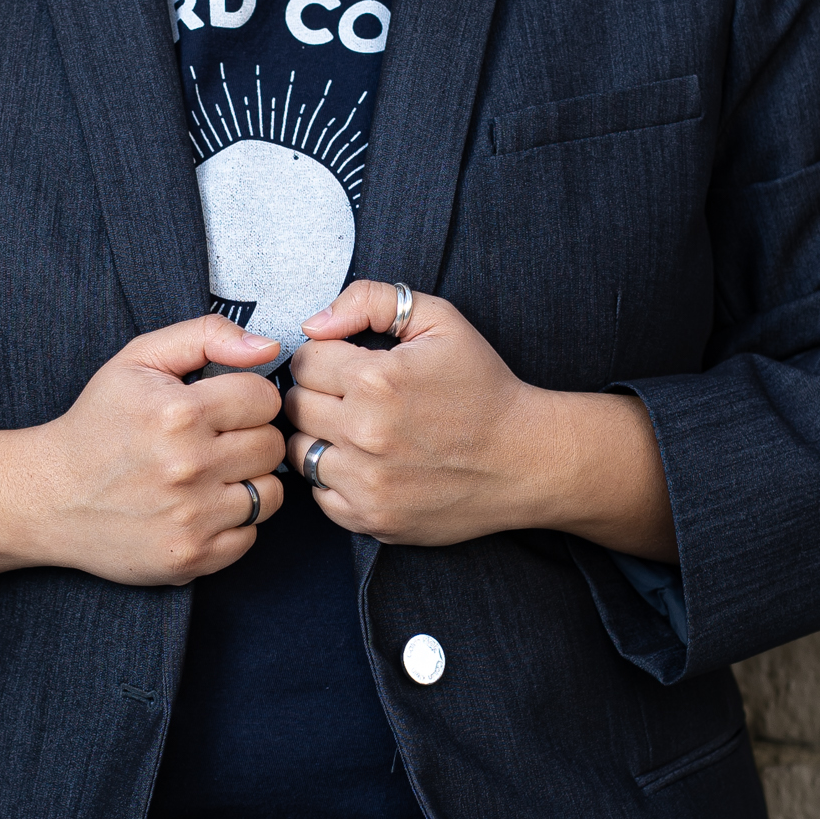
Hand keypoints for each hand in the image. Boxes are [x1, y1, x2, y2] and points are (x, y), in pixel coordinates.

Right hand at [32, 312, 286, 583]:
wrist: (49, 496)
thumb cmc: (98, 423)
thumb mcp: (139, 359)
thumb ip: (207, 335)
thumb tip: (269, 348)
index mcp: (179, 412)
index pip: (265, 398)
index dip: (247, 399)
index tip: (223, 407)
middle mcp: (188, 466)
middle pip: (272, 446)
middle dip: (250, 438)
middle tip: (215, 442)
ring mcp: (191, 517)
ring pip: (268, 494)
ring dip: (247, 482)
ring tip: (211, 476)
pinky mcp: (190, 556)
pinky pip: (250, 536)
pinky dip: (232, 524)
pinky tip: (200, 509)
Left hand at [282, 280, 677, 559]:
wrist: (525, 458)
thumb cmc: (483, 387)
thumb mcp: (439, 320)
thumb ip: (371, 300)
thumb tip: (315, 324)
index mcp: (375, 379)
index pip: (304, 360)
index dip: (324, 356)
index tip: (348, 364)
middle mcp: (363, 433)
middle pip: (294, 405)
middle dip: (318, 393)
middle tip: (352, 396)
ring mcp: (365, 481)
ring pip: (299, 450)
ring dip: (319, 436)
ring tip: (356, 429)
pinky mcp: (370, 517)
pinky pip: (318, 494)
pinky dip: (333, 477)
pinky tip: (365, 462)